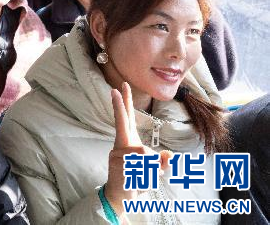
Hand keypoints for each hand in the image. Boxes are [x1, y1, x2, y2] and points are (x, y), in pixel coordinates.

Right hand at [104, 83, 171, 213]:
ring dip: (152, 168)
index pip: (125, 119)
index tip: (117, 88)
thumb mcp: (154, 170)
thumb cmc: (136, 180)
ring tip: (142, 177)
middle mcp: (121, 145)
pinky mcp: (118, 166)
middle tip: (115, 89)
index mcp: (128, 141)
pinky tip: (138, 182)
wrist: (120, 197)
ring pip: (145, 154)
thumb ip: (163, 161)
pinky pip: (142, 167)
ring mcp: (118, 155)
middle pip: (123, 123)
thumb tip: (170, 155)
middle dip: (120, 106)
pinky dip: (147, 176)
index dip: (123, 104)